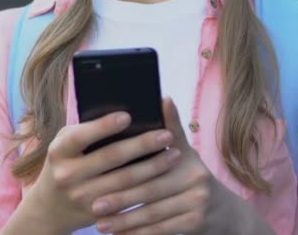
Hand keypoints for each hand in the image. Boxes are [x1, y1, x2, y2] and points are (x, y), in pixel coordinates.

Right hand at [17, 111, 177, 233]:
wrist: (50, 207)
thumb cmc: (64, 163)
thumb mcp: (65, 145)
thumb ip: (86, 131)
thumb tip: (126, 117)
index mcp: (58, 151)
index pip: (81, 136)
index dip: (104, 126)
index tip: (128, 116)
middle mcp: (67, 174)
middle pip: (110, 157)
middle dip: (141, 145)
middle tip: (166, 134)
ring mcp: (82, 197)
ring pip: (124, 181)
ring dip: (153, 167)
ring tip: (174, 154)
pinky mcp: (97, 214)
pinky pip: (128, 200)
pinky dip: (148, 187)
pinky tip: (164, 177)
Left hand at [90, 98, 239, 234]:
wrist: (223, 211)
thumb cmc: (188, 174)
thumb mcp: (183, 150)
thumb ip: (169, 128)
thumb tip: (162, 97)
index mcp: (185, 156)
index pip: (151, 160)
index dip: (125, 164)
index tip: (100, 170)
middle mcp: (196, 178)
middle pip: (149, 189)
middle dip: (120, 199)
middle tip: (94, 205)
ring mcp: (198, 202)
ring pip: (153, 213)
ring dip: (125, 221)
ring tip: (100, 224)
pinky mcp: (197, 223)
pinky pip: (162, 230)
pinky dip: (139, 234)